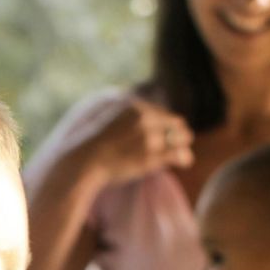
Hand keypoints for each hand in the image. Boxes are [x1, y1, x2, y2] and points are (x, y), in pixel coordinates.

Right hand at [79, 99, 193, 186]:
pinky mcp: (152, 155)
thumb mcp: (114, 120)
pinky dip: (184, 158)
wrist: (85, 162)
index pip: (164, 113)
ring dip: (183, 147)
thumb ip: (133, 118)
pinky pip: (180, 154)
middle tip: (177, 146)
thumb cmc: (98, 146)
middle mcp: (145, 118)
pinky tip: (182, 163)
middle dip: (179, 135)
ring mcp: (149, 136)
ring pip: (182, 138)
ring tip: (181, 156)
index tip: (165, 137)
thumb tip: (146, 117)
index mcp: (136, 107)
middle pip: (177, 123)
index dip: (167, 127)